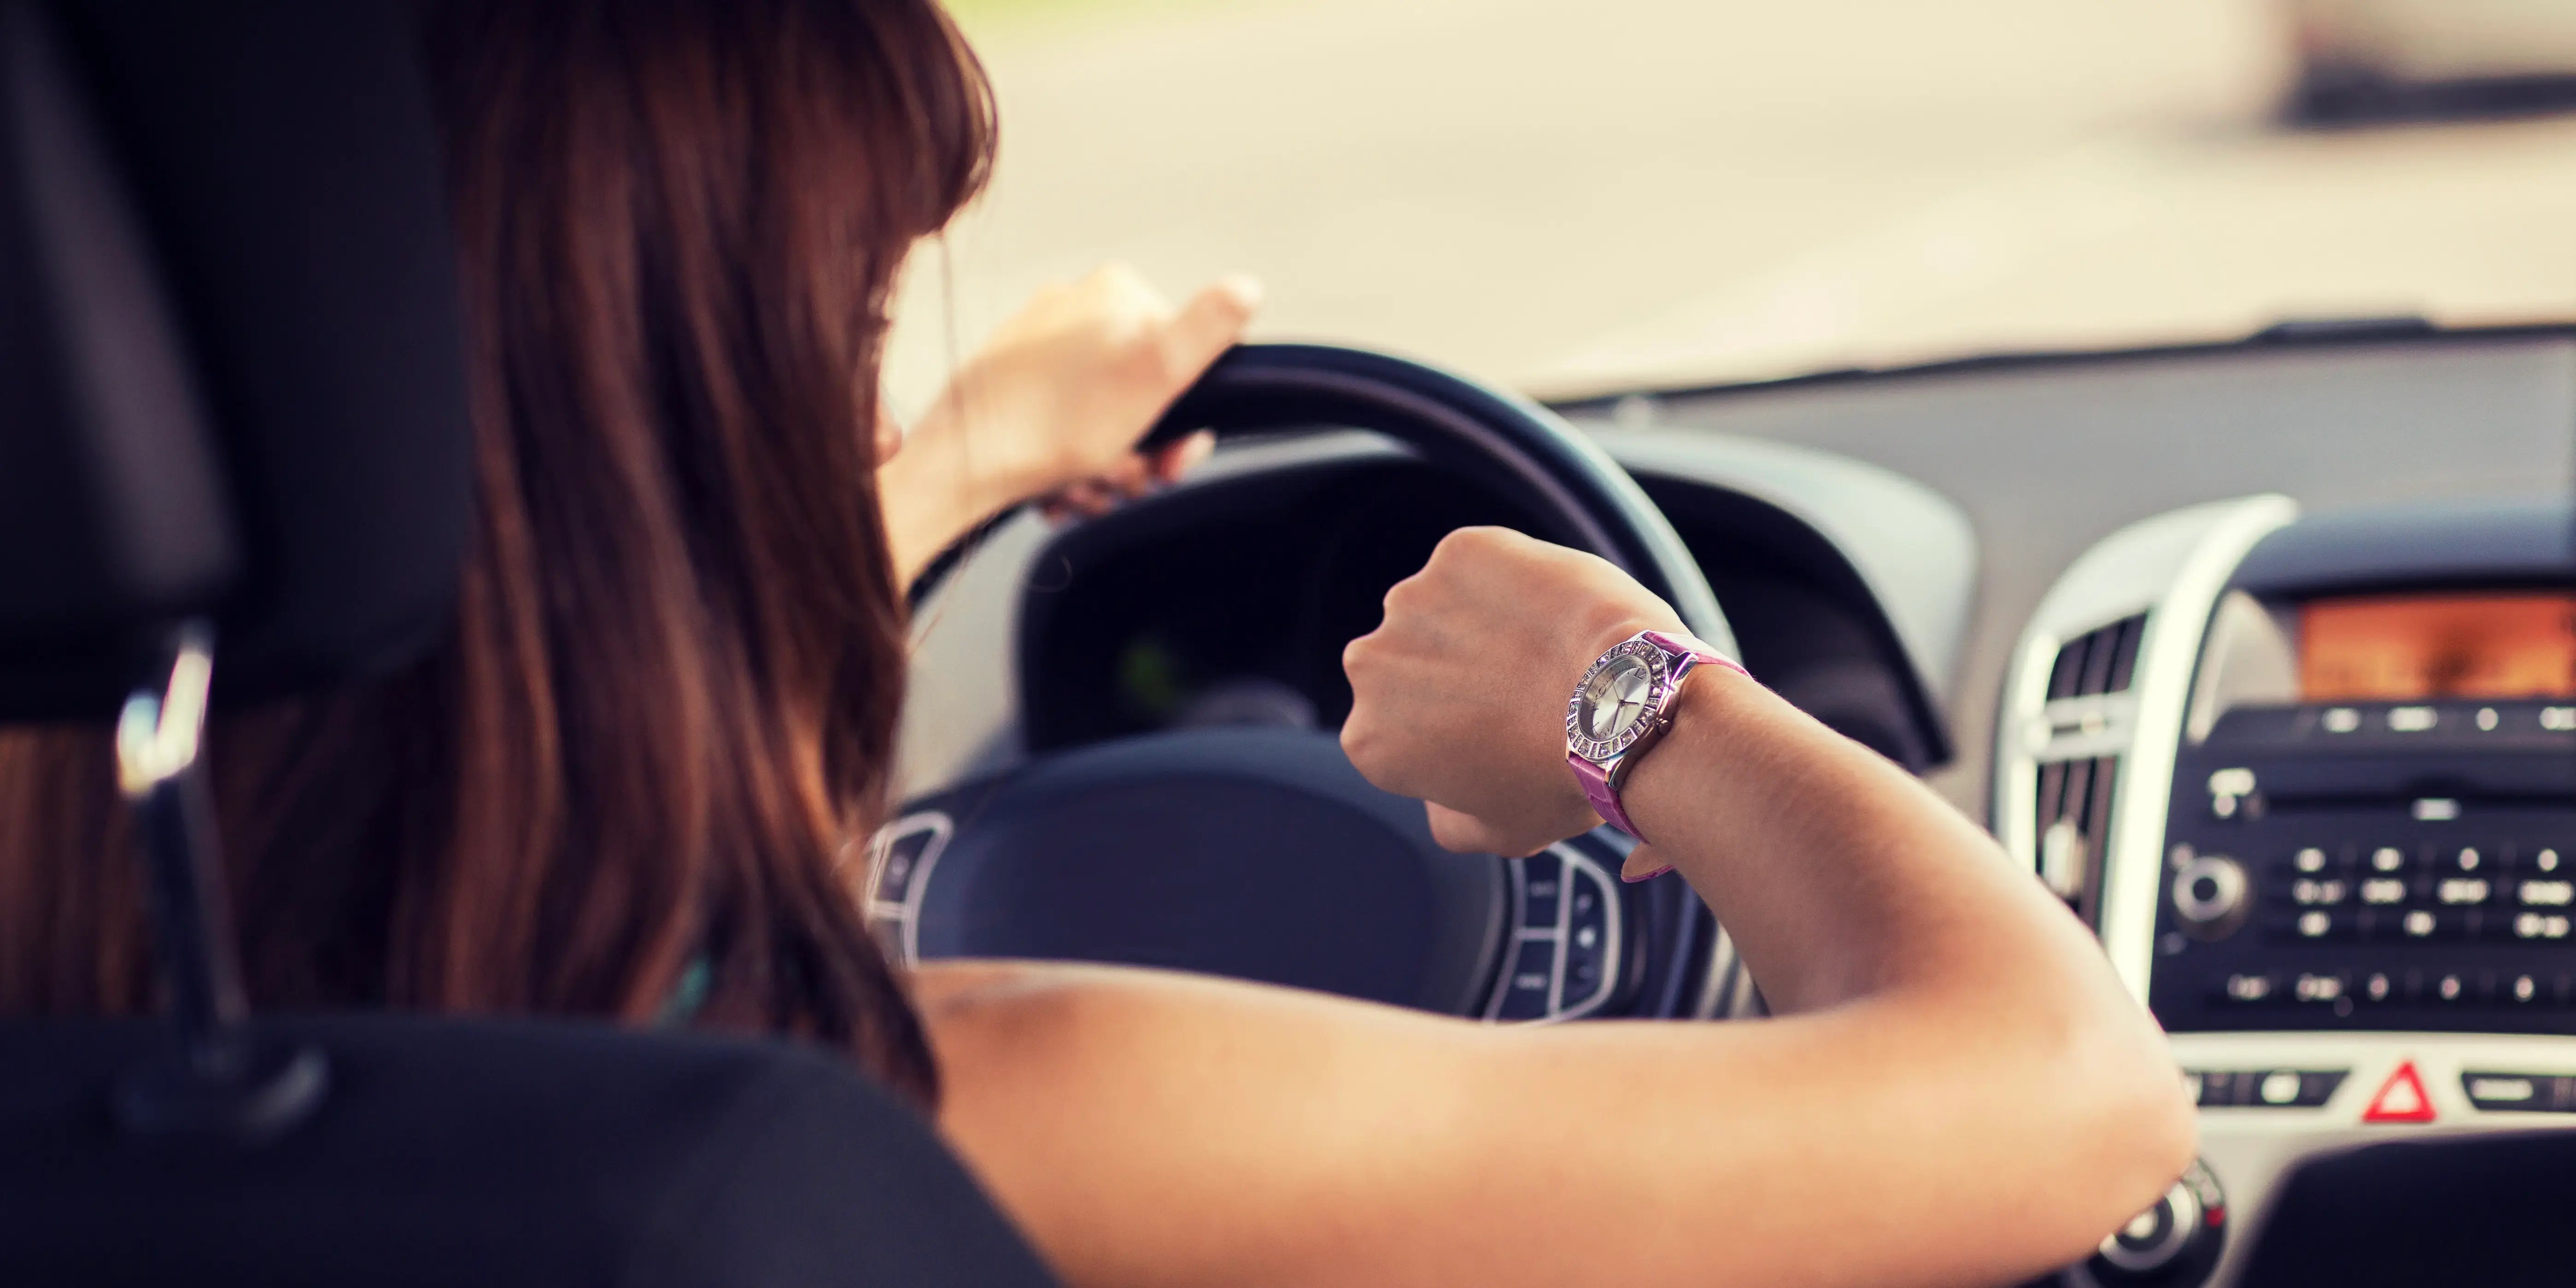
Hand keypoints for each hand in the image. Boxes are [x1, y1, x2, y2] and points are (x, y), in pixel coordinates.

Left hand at [880, 265, 1259, 582]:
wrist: (959, 464)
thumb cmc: (1058, 425)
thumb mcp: (1155, 372)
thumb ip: (1208, 327)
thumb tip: (1249, 287)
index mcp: (1116, 292)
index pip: (1184, 358)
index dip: (1185, 421)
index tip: (1170, 461)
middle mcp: (1073, 307)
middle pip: (1142, 396)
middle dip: (1141, 453)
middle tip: (1122, 483)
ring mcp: (1037, 345)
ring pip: (1103, 420)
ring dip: (1104, 470)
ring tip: (1080, 492)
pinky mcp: (1007, 383)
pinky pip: (1060, 428)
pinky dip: (1066, 466)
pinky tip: (1056, 491)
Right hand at [1340, 527, 1685, 856]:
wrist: (1624, 705)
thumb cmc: (1562, 779)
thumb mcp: (1497, 832)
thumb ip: (1448, 819)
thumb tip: (1440, 797)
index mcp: (1368, 739)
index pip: (1397, 732)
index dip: (1446, 735)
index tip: (1493, 736)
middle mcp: (1370, 665)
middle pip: (1409, 665)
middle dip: (1452, 673)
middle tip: (1520, 691)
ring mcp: (1413, 600)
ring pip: (1441, 609)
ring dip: (1478, 625)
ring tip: (1543, 652)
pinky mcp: (1461, 552)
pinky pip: (1482, 566)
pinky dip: (1512, 582)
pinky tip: (1551, 614)